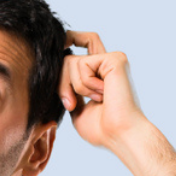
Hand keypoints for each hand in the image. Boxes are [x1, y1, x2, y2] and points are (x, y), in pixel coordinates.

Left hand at [60, 30, 150, 149]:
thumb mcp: (77, 109)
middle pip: (68, 57)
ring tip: (96, 100)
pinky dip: (84, 84)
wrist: (118, 135)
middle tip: (70, 104)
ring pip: (70, 61)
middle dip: (62, 83)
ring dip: (74, 87)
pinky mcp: (114, 59)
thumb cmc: (102, 130)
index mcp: (101, 73)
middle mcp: (107, 63)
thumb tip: (56, 76)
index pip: (84, 43)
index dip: (69, 39)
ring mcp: (112, 59)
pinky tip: (102, 94)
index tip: (57, 49)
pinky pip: (81, 63)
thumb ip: (68, 91)